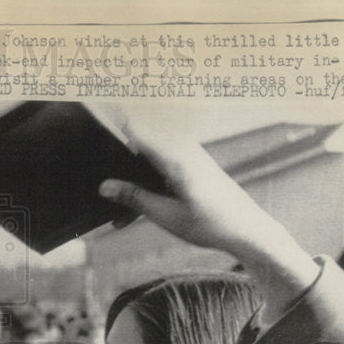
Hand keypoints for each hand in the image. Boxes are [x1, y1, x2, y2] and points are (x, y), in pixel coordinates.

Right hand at [98, 118, 294, 257]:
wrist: (247, 230)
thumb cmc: (210, 223)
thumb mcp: (165, 215)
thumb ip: (134, 198)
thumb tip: (104, 186)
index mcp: (175, 158)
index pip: (136, 130)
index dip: (115, 124)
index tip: (95, 113)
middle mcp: (182, 151)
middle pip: (139, 150)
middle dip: (119, 171)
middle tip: (102, 192)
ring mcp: (188, 158)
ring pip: (149, 166)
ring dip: (134, 188)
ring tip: (119, 220)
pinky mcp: (192, 167)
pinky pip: (161, 173)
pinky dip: (148, 190)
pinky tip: (136, 216)